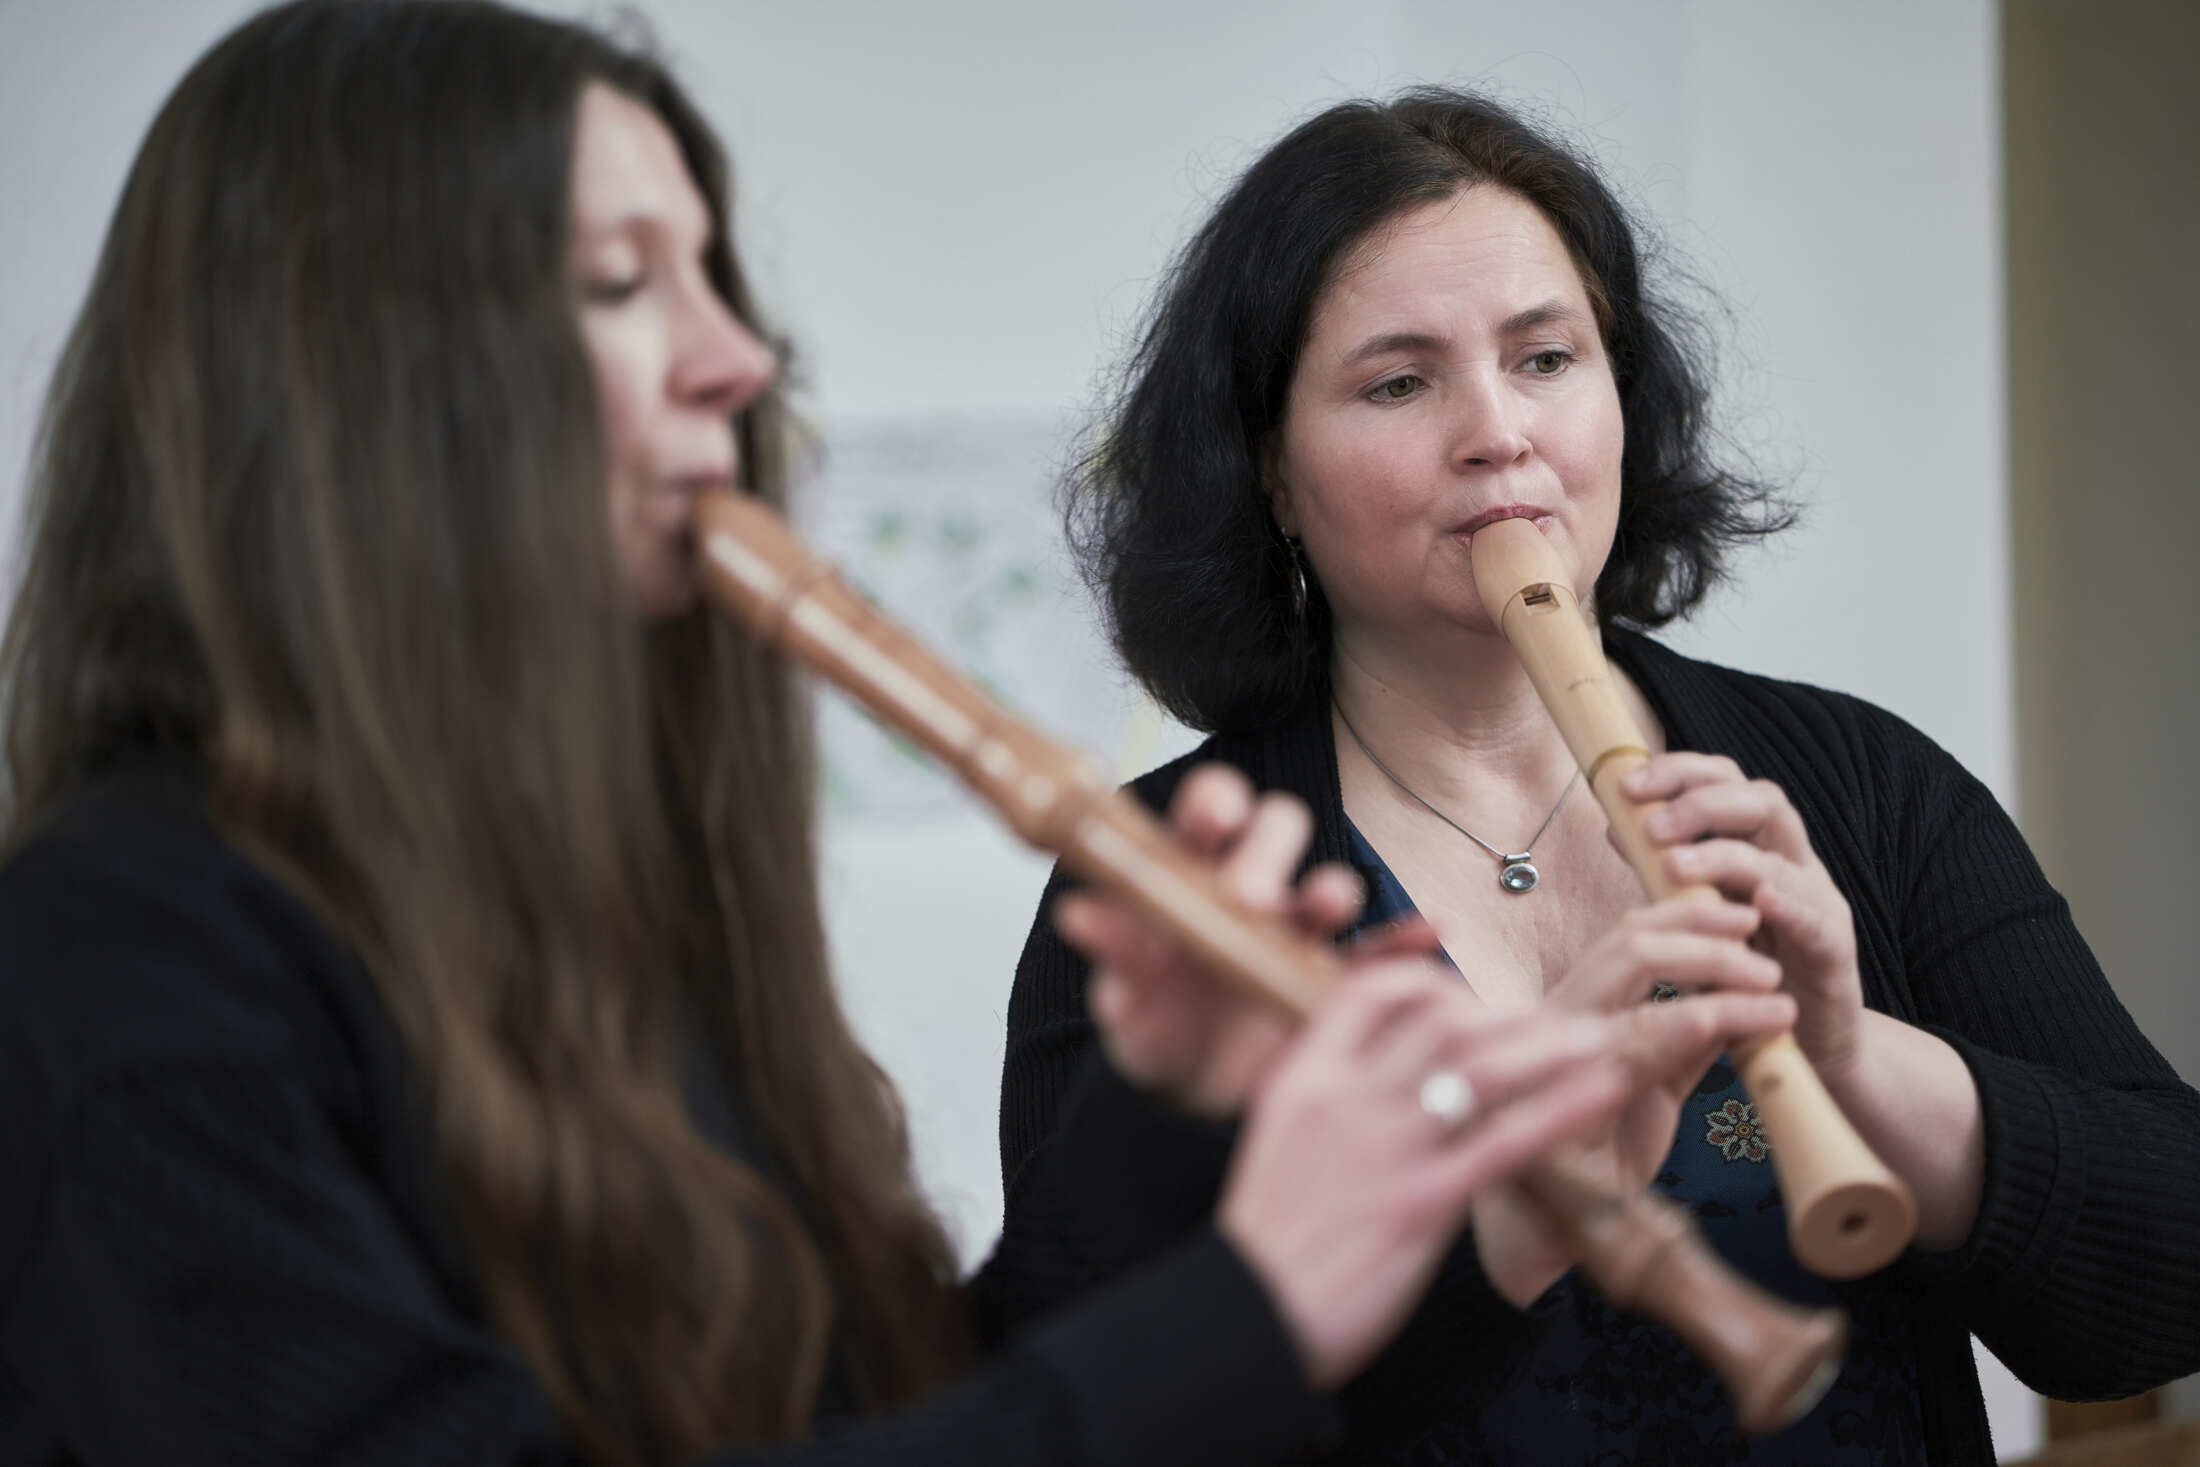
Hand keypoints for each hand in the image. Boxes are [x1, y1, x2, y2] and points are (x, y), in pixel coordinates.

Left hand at [1055, 763, 1437, 1113]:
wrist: (1192, 1101)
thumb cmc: (1153, 1030)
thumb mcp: (1125, 999)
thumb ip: (1116, 954)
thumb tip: (1076, 914)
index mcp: (1192, 875)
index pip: (1211, 809)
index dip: (1218, 803)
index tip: (1215, 822)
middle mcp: (1251, 889)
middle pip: (1278, 830)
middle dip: (1270, 850)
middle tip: (1252, 899)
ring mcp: (1299, 933)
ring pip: (1330, 886)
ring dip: (1333, 889)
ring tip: (1323, 909)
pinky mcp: (1334, 980)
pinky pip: (1378, 956)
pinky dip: (1405, 941)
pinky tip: (1427, 932)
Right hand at [1219, 970, 1795, 1387]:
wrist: (1244, 1323)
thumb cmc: (1268, 1246)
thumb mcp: (1281, 1146)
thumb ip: (1333, 1104)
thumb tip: (1394, 1081)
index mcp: (1302, 1079)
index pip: (1369, 991)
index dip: (1426, 977)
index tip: (1463, 991)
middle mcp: (1344, 1099)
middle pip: (1435, 1017)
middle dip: (1500, 1012)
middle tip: (1542, 1021)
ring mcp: (1384, 1148)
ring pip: (1479, 1065)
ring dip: (1547, 1045)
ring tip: (1596, 1037)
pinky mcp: (1421, 1203)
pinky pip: (1504, 1142)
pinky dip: (1560, 1110)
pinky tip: (1600, 1091)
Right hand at [1540, 895, 1781, 1184]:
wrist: (1542, 1235)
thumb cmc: (1591, 1163)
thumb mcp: (1647, 1094)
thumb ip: (1678, 1051)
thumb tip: (1729, 1006)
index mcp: (1573, 1012)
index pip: (1624, 938)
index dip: (1682, 913)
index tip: (1738, 911)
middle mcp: (1558, 1017)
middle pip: (1626, 937)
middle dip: (1698, 920)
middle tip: (1755, 927)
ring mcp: (1557, 1047)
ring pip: (1632, 964)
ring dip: (1709, 960)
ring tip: (1766, 976)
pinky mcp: (1570, 1086)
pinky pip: (1645, 1037)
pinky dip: (1707, 1017)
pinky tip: (1753, 1019)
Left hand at [1626, 753, 1867, 1083]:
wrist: (1807, 1041)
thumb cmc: (1746, 971)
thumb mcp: (1699, 913)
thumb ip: (1666, 871)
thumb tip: (1617, 827)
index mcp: (1761, 846)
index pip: (1729, 782)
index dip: (1680, 773)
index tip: (1628, 785)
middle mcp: (1795, 864)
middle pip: (1765, 801)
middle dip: (1703, 803)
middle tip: (1654, 826)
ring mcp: (1820, 904)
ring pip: (1783, 858)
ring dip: (1726, 856)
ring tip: (1675, 865)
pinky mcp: (1834, 952)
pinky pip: (1816, 920)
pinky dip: (1789, 906)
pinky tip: (1758, 901)